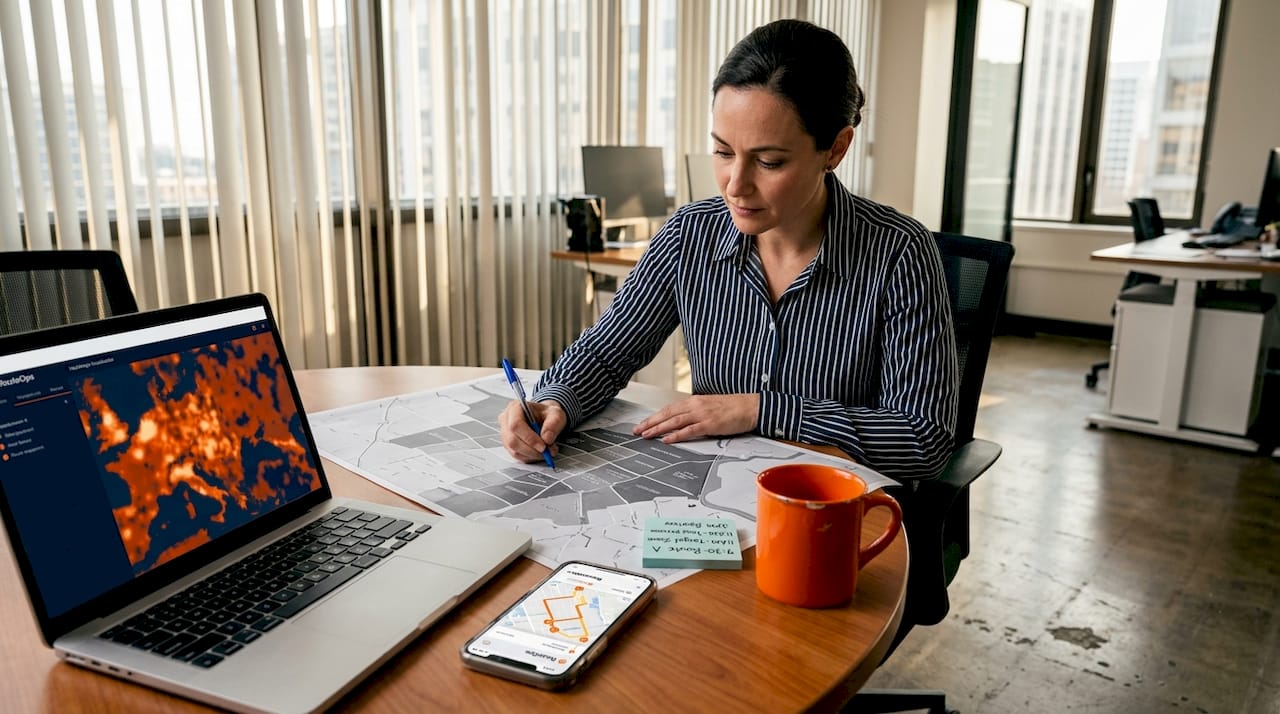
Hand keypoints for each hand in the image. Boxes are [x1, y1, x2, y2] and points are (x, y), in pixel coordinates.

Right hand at [500, 399, 566, 462]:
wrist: (544, 418)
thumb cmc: (546, 414)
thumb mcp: (556, 414)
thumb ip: (553, 424)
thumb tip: (547, 439)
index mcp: (515, 408)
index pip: (516, 424)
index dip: (529, 438)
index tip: (543, 446)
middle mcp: (506, 420)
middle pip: (512, 440)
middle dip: (532, 450)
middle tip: (547, 452)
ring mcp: (505, 434)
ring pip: (514, 451)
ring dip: (532, 455)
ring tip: (547, 451)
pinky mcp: (508, 445)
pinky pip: (517, 456)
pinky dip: (530, 457)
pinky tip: (539, 452)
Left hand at [633, 393, 759, 442]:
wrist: (751, 406)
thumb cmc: (733, 407)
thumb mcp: (710, 406)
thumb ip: (696, 413)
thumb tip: (683, 422)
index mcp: (694, 401)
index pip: (669, 409)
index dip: (654, 416)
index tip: (643, 424)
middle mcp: (695, 405)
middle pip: (667, 414)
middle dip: (650, 422)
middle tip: (637, 430)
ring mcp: (702, 414)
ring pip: (674, 421)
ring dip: (658, 428)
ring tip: (646, 435)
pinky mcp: (710, 424)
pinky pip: (689, 430)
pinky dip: (676, 435)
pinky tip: (666, 439)